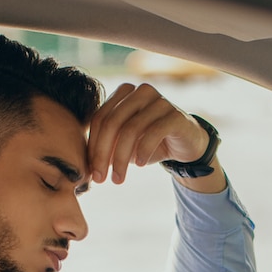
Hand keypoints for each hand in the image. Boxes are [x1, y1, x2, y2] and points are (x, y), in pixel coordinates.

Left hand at [87, 83, 224, 190]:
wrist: (186, 144)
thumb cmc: (151, 142)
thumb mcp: (124, 145)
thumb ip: (106, 148)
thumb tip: (86, 167)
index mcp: (123, 94)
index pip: (100, 118)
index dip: (93, 146)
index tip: (92, 172)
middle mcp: (140, 92)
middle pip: (112, 122)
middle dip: (103, 153)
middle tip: (101, 178)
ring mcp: (159, 100)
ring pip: (131, 129)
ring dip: (121, 158)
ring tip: (118, 178)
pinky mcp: (175, 114)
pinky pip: (154, 132)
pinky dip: (143, 150)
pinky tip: (140, 164)